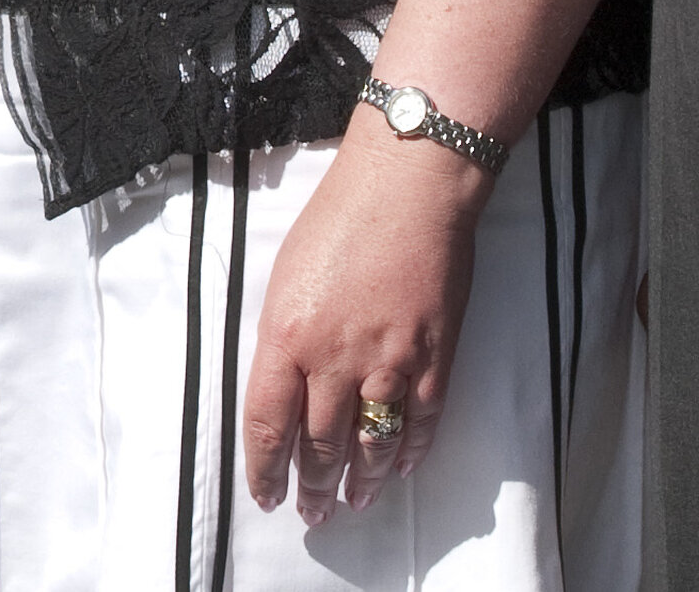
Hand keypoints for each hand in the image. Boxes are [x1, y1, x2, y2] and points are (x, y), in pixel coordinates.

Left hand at [242, 118, 489, 521]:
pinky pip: (420, 423)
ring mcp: (389, 363)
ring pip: (371, 445)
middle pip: (320, 446)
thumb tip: (288, 386)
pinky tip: (399, 467)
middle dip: (313, 487)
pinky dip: (409, 452)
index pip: (267, 425)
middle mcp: (335, 359)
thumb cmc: (340, 218)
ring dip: (360, 482)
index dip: (265, 470)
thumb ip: (285, 339)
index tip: (267, 494)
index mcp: (287, 336)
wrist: (408, 186)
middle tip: (312, 513)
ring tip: (353, 504)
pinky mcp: (433, 358)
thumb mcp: (287, 278)